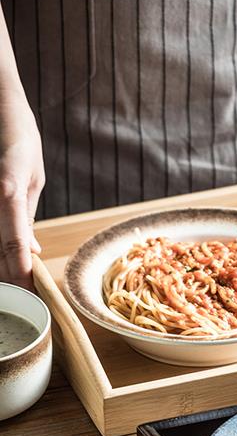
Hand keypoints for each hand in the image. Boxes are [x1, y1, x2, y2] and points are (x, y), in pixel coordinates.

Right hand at [0, 92, 43, 287]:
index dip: (20, 274)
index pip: (14, 244)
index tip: (30, 296)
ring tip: (14, 284)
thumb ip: (25, 215)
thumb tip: (31, 251)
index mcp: (9, 193)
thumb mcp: (31, 178)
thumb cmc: (17, 137)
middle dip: (6, 275)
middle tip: (22, 298)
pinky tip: (4, 258)